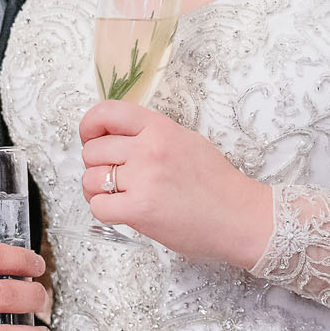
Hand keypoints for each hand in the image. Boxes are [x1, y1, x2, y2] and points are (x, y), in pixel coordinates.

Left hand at [79, 101, 274, 266]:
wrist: (239, 217)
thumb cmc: (217, 185)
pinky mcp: (139, 210)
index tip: (91, 138)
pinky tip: (123, 211)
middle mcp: (149, 149)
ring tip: (118, 196)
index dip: (90, 126)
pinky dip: (105, 211)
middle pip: (93, 150)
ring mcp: (144, 179)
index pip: (107, 113)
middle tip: (116, 177)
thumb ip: (152, 135)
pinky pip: (98, 207)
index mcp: (161, 128)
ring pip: (90, 179)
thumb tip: (115, 138)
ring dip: (97, 190)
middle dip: (97, 165)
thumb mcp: (187, 142)